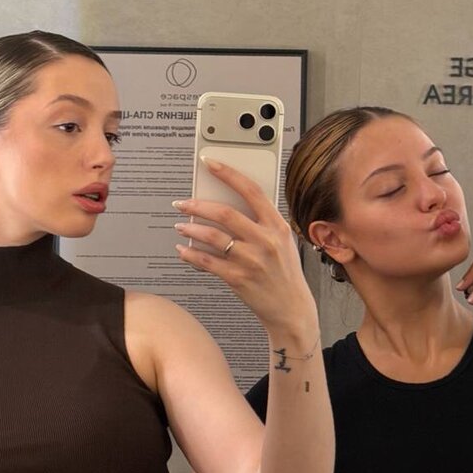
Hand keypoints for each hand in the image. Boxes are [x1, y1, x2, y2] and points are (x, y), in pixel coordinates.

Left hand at [173, 159, 317, 338]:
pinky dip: (190, 254)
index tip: (210, 163)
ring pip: (212, 237)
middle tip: (183, 203)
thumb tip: (226, 206)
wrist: (291, 309)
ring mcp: (251, 261)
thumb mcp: (282, 242)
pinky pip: (206, 262)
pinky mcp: (238, 279)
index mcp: (278, 226)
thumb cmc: (284, 274)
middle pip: (225, 213)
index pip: (251, 191)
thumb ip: (260, 223)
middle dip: (198, 205)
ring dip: (191, 229)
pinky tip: (183, 250)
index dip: (228, 173)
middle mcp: (265, 241)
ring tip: (181, 226)